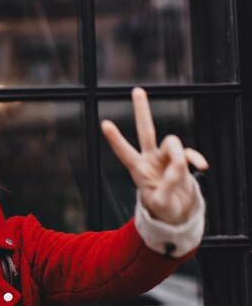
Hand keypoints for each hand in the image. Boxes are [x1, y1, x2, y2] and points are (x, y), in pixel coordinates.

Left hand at [101, 87, 207, 224]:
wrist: (176, 215)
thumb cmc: (162, 209)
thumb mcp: (161, 202)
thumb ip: (169, 184)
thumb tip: (180, 165)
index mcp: (138, 169)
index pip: (124, 152)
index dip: (115, 139)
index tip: (104, 123)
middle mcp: (150, 159)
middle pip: (146, 130)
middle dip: (142, 111)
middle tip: (137, 90)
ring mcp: (166, 158)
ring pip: (172, 141)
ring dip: (179, 155)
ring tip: (182, 172)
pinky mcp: (181, 160)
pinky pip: (189, 153)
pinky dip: (195, 158)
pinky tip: (202, 167)